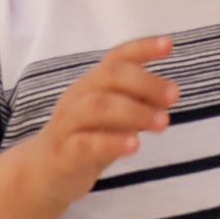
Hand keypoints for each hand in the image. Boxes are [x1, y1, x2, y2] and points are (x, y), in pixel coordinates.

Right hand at [27, 35, 174, 215]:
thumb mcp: (114, 117)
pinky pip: (86, 144)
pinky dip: (112, 143)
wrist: (45, 172)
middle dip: (145, 82)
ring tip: (162, 122)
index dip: (142, 48)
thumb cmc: (87, 138)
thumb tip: (168, 92)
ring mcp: (68, 124)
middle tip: (174, 96)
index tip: (169, 45)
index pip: (116, 58)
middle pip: (109, 76)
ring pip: (97, 106)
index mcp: (91, 83)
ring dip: (135, 111)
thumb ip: (137, 103)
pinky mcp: (64, 153)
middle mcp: (77, 96)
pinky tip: (135, 145)